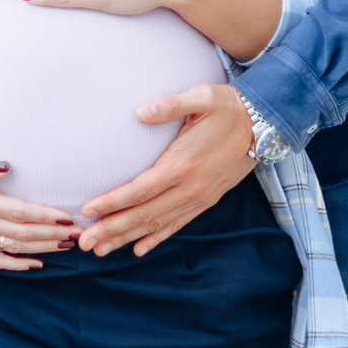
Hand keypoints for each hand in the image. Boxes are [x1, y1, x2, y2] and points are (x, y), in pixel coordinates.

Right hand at [0, 150, 80, 271]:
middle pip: (22, 233)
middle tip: (80, 234)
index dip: (45, 216)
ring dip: (43, 248)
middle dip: (53, 234)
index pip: (19, 212)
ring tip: (68, 246)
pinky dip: (17, 265)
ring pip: (14, 247)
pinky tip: (36, 264)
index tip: (67, 217)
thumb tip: (5, 166)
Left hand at [77, 84, 259, 256]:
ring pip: (156, 224)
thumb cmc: (228, 108)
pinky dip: (156, 239)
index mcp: (181, 164)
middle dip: (111, 230)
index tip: (87, 210)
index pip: (138, 190)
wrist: (263, 126)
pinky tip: (139, 249)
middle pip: (143, 215)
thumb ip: (171, 105)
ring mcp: (197, 198)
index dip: (111, 202)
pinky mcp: (205, 201)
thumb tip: (141, 112)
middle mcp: (188, 188)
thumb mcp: (202, 98)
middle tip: (84, 242)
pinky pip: (177, 225)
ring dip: (127, 238)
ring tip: (101, 250)